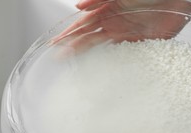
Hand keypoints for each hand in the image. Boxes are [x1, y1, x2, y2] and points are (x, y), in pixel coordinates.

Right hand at [53, 0, 190, 50]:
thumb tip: (79, 6)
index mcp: (105, 9)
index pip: (82, 23)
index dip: (68, 33)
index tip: (54, 42)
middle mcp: (112, 22)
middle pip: (87, 37)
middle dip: (71, 46)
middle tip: (58, 58)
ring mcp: (122, 33)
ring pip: (99, 46)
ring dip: (84, 55)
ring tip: (71, 63)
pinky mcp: (136, 43)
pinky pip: (119, 54)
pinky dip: (109, 61)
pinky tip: (99, 68)